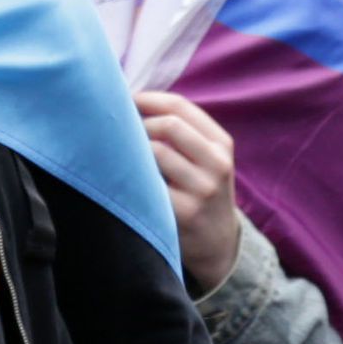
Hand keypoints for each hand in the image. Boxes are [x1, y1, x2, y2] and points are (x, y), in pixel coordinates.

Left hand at [139, 90, 242, 293]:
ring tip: (123, 156)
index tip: (125, 101)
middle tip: (121, 132)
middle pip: (169, 125)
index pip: (180, 106)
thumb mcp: (206, 158)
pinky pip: (149, 183)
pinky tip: (126, 179)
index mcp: (221, 144)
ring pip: (156, 152)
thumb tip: (129, 100)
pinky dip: (134, 176)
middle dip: (139, 124)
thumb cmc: (200, 189)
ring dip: (133, 150)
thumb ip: (180, 130)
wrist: (218, 243)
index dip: (147, 99)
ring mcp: (203, 189)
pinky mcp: (185, 213)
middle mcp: (217, 164)